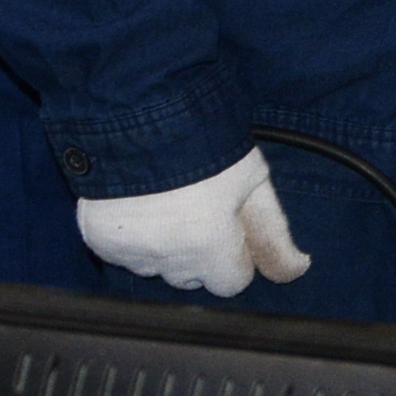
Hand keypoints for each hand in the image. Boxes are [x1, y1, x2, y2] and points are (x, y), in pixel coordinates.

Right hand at [77, 147, 311, 295]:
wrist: (142, 113)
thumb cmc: (207, 143)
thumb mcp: (253, 183)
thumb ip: (274, 234)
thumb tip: (297, 270)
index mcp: (209, 246)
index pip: (231, 282)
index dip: (235, 253)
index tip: (229, 225)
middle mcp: (167, 258)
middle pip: (192, 278)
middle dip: (200, 254)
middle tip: (197, 209)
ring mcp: (129, 251)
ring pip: (156, 268)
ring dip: (164, 248)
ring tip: (167, 203)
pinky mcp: (98, 240)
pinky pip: (122, 255)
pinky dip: (131, 238)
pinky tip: (139, 204)